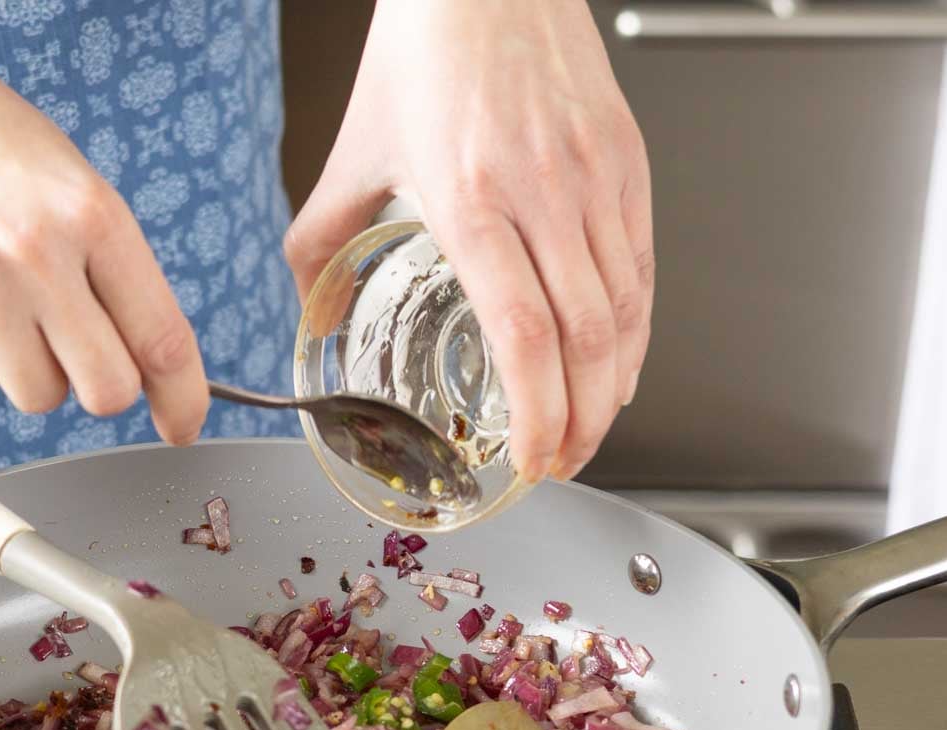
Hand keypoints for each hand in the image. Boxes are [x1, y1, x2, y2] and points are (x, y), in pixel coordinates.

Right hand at [0, 20, 208, 443]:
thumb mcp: (76, 185)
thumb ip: (117, 269)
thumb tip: (153, 363)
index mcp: (94, 215)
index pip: (161, 336)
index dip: (182, 397)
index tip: (183, 425)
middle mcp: (39, 254)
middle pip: (106, 390)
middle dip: (104, 386)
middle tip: (85, 352)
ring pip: (40, 397)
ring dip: (38, 373)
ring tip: (17, 311)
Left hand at [284, 0, 652, 481]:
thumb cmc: (426, 49)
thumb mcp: (355, 147)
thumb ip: (321, 234)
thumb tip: (303, 296)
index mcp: (472, 199)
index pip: (523, 333)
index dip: (538, 412)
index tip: (530, 459)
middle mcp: (545, 194)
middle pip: (585, 340)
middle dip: (580, 422)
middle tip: (560, 463)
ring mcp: (595, 179)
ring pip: (625, 310)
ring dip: (613, 387)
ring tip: (589, 428)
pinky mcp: (627, 163)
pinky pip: (642, 267)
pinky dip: (635, 330)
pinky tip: (618, 363)